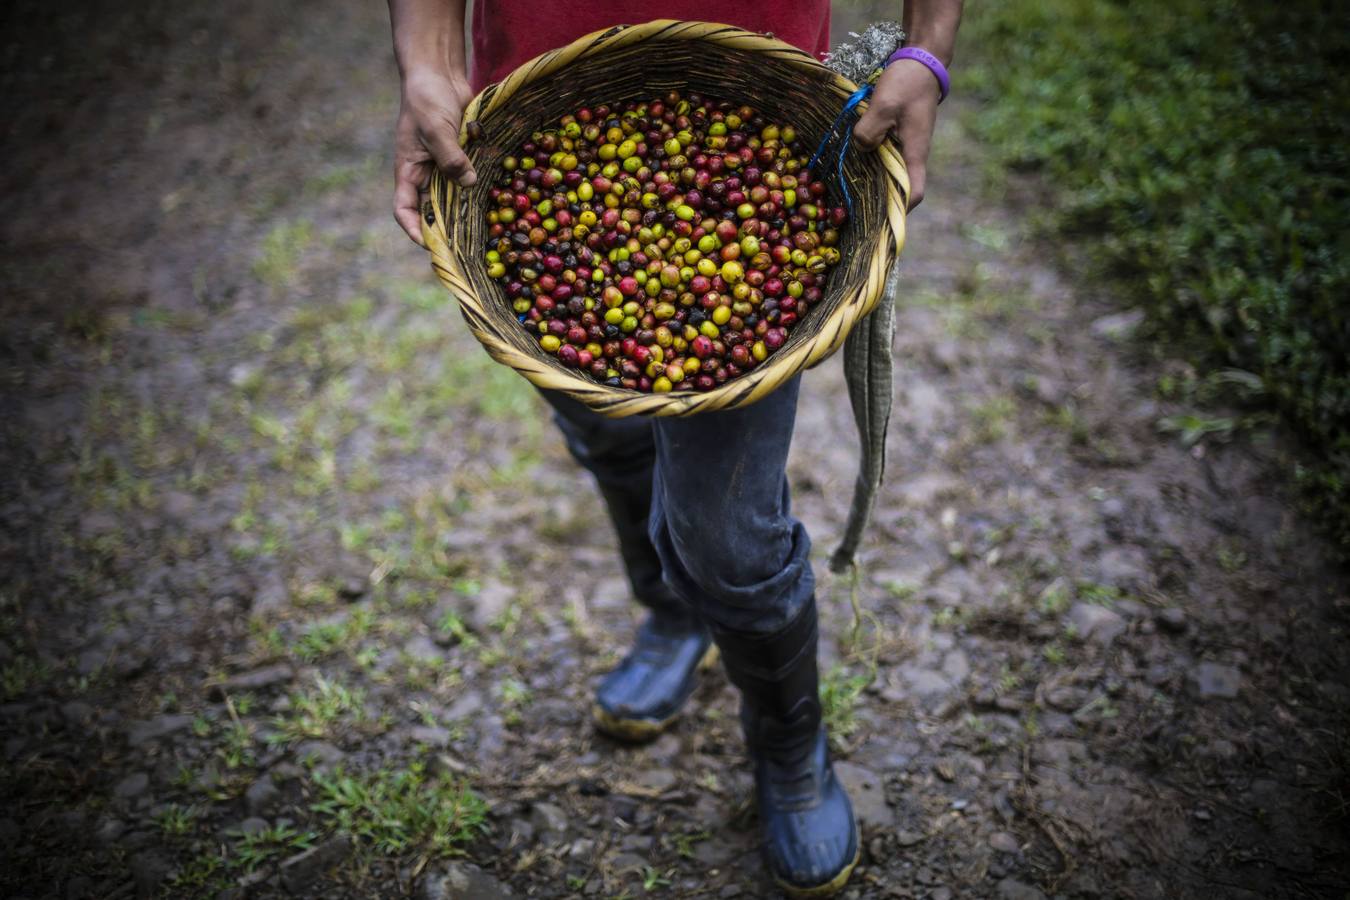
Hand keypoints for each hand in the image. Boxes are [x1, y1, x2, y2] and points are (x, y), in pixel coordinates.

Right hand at [393, 69, 476, 245]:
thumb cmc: (427, 99)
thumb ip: (450, 157)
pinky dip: (480, 189)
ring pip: (455, 198)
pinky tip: (498, 200)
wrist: (439, 75)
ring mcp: (444, 167)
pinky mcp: (462, 159)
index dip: (413, 229)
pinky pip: (470, 180)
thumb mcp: (435, 129)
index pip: (404, 209)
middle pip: (433, 210)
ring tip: (485, 230)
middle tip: (467, 247)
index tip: (429, 244)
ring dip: (467, 210)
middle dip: (447, 228)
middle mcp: (426, 174)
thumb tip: (467, 183)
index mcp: (409, 171)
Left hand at [853, 60, 940, 209]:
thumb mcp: (885, 104)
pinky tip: (851, 158)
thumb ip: (870, 130)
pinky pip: (884, 156)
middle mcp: (912, 154)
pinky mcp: (897, 137)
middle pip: (899, 187)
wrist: (920, 61)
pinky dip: (870, 160)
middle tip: (852, 206)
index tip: (878, 215)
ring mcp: (905, 146)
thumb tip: (861, 148)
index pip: (915, 192)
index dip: (900, 207)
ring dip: (872, 179)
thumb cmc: (907, 83)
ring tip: (847, 186)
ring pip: (889, 172)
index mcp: (915, 152)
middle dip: (879, 198)